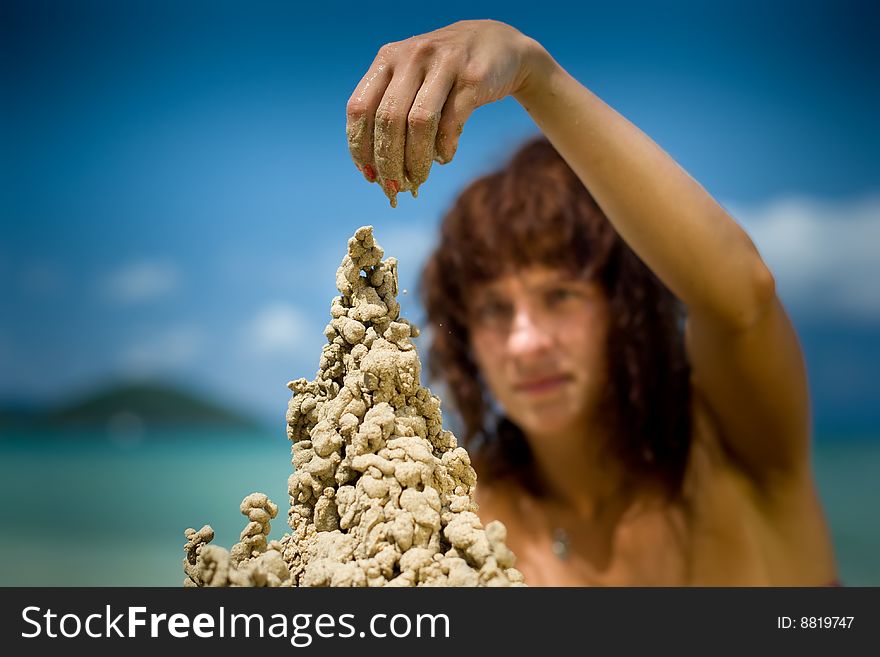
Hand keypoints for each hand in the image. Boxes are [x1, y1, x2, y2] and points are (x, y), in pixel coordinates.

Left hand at [346, 19, 535, 206]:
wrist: (497, 44)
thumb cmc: (444, 73)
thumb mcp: (411, 79)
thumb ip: (391, 112)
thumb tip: (376, 170)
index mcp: (388, 58)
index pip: (360, 107)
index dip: (360, 146)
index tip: (369, 174)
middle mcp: (412, 56)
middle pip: (389, 119)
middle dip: (389, 161)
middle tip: (395, 188)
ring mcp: (443, 63)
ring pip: (419, 122)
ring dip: (416, 159)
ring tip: (418, 179)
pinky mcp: (472, 77)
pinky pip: (452, 121)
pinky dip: (444, 148)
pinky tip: (444, 158)